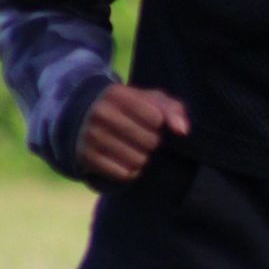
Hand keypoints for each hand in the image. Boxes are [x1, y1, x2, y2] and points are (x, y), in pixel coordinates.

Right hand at [76, 84, 190, 181]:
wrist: (86, 119)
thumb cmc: (131, 109)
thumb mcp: (151, 100)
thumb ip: (172, 109)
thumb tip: (182, 130)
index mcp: (116, 94)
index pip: (156, 118)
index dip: (159, 124)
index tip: (151, 121)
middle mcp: (100, 113)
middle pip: (149, 142)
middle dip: (153, 143)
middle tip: (143, 138)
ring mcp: (90, 136)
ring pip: (138, 160)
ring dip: (143, 158)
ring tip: (135, 149)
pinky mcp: (87, 158)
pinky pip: (124, 174)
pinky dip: (131, 172)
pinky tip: (125, 161)